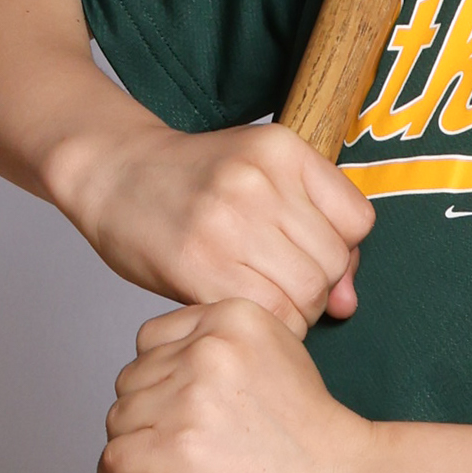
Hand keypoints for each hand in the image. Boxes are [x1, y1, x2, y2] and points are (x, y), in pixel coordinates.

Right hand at [50, 116, 374, 330]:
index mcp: (283, 149)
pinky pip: (269, 313)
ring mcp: (228, 221)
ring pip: (307, 293)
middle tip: (282, 284)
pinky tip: (244, 307)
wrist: (113, 173)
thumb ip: (316, 230)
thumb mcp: (262, 178)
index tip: (310, 254)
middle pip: (333, 263)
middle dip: (318, 288)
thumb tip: (348, 303)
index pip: (358, 221)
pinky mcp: (199, 264)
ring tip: (263, 296)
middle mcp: (259, 180)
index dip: (342, 249)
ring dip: (295, 310)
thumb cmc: (193, 182)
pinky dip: (269, 324)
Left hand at [99, 297, 372, 472]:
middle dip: (146, 414)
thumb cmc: (314, 428)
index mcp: (232, 317)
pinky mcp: (175, 450)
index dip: (159, 378)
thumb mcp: (278, 351)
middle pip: (132, 381)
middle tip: (180, 445)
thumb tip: (167, 362)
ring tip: (167, 469)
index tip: (180, 408)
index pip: (151, 341)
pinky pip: (115, 460)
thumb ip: (226, 343)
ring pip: (119, 421)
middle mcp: (207, 350)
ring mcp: (189, 399)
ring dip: (134, 448)